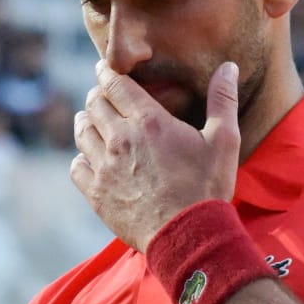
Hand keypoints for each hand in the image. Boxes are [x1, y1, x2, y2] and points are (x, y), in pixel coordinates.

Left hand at [70, 60, 240, 250]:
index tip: (105, 69)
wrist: (189, 236)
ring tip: (94, 121)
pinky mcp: (96, 193)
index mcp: (148, 121)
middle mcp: (120, 139)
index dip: (107, 72)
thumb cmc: (207, 187)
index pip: (114, 84)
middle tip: (105, 96)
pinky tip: (92, 158)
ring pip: (82, 131)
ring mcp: (104, 167)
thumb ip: (222, 100)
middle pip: (94, 104)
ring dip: (87, 122)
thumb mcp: (224, 141)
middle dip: (98, 95)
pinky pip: (76, 166)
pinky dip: (82, 158)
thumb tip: (228, 66)